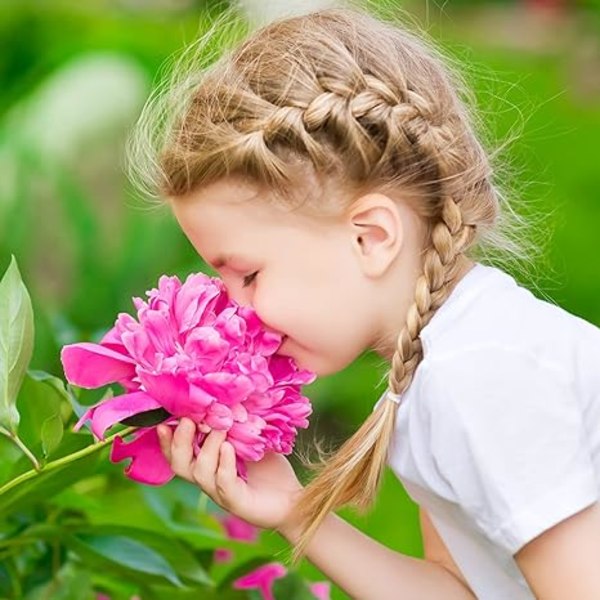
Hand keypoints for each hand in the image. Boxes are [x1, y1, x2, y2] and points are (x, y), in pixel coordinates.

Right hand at [157, 418, 304, 531]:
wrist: (294, 499)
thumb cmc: (270, 469)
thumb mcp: (252, 440)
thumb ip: (237, 424)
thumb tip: (228, 397)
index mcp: (208, 464)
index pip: (178, 454)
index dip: (167, 440)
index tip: (163, 420)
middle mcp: (209, 479)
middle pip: (180, 465)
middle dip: (179, 442)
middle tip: (187, 421)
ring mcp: (220, 492)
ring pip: (201, 472)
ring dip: (208, 447)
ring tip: (220, 428)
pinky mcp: (237, 502)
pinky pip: (224, 483)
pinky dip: (224, 464)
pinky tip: (229, 448)